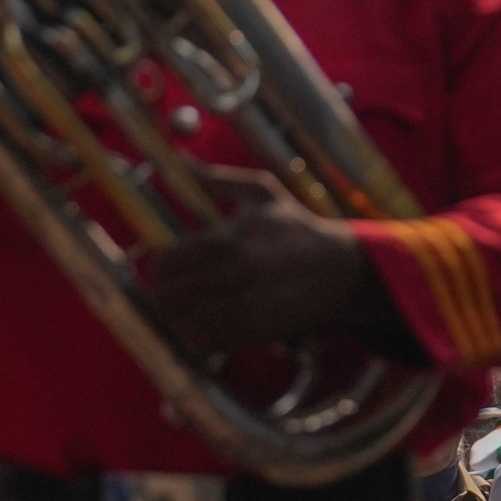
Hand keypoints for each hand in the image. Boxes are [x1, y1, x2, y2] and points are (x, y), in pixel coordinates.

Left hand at [145, 167, 379, 354]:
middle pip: (168, 297)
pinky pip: (208, 344)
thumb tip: (180, 156)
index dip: (160, 267)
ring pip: (184, 324)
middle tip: (173, 291)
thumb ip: (216, 178)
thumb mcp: (261, 193)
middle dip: (165, 295)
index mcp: (226, 241)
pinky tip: (210, 325)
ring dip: (180, 318)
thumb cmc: (296, 227)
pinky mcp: (255, 333)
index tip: (168, 267)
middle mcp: (231, 277)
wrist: (340, 270)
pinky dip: (200, 338)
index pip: (165, 263)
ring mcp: (243, 309)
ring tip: (189, 310)